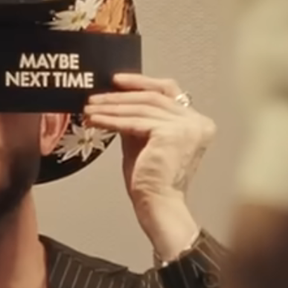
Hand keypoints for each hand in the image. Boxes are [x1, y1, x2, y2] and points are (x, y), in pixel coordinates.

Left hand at [82, 73, 212, 257]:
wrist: (158, 205)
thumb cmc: (151, 182)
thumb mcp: (144, 142)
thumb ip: (138, 120)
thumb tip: (116, 101)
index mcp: (197, 123)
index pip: (168, 92)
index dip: (141, 83)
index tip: (117, 81)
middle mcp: (197, 122)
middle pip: (153, 97)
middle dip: (120, 96)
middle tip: (95, 96)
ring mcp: (187, 127)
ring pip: (142, 107)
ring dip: (111, 107)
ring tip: (90, 109)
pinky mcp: (171, 134)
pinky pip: (135, 122)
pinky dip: (112, 120)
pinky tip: (96, 120)